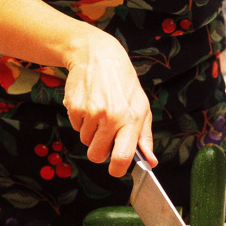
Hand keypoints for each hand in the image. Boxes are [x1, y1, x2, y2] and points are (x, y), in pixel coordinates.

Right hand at [62, 31, 154, 176]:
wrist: (99, 55)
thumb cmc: (123, 83)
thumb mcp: (142, 106)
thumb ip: (145, 136)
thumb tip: (150, 161)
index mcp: (132, 119)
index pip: (122, 157)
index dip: (117, 170)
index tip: (116, 169)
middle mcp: (111, 117)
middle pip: (97, 155)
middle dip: (99, 151)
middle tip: (105, 135)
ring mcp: (91, 112)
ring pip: (85, 141)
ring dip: (90, 131)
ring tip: (99, 111)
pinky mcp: (75, 107)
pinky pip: (76, 127)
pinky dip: (81, 120)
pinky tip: (89, 103)